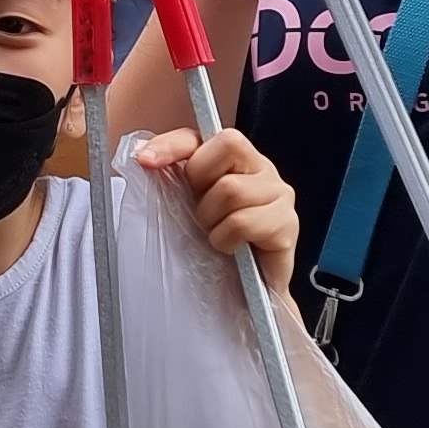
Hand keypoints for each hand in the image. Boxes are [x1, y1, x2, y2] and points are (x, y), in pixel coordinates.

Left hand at [137, 122, 296, 290]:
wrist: (244, 292)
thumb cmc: (215, 246)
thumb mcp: (188, 207)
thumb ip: (171, 178)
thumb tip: (141, 156)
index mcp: (235, 159)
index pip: (201, 135)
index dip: (172, 144)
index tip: (146, 161)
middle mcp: (262, 169)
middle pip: (228, 146)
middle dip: (202, 184)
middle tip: (201, 214)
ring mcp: (279, 194)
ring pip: (232, 188)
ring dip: (212, 220)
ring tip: (217, 235)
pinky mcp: (286, 223)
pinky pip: (244, 221)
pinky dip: (227, 239)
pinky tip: (231, 249)